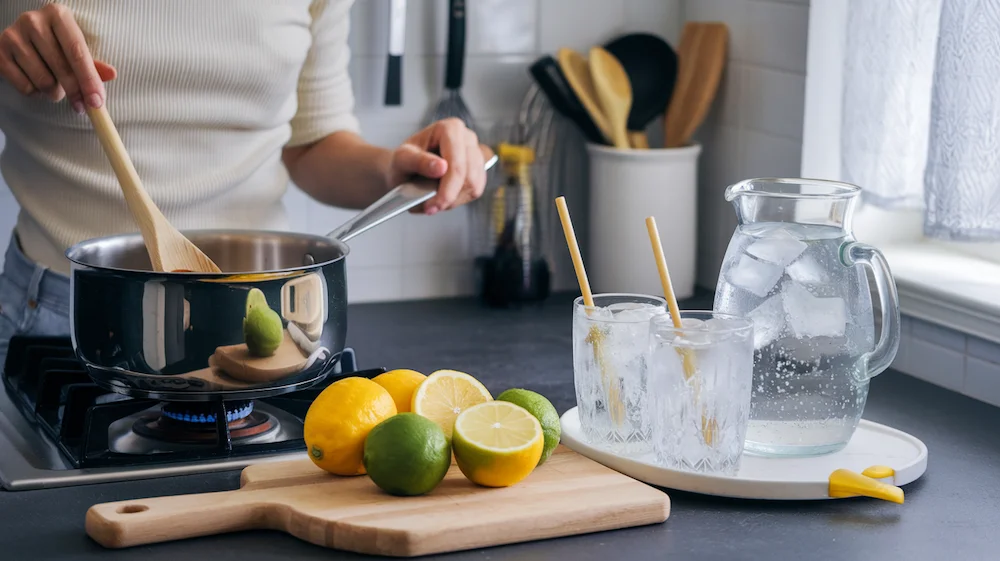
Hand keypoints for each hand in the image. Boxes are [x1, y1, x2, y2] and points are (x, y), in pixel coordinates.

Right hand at [0, 4, 116, 111]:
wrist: (20, 41)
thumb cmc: (55, 45)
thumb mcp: (75, 48)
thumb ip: (92, 64)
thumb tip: (112, 74)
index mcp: (57, 15)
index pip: (77, 52)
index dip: (89, 80)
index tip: (97, 102)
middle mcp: (33, 21)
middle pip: (61, 68)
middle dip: (75, 92)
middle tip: (81, 105)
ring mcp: (13, 36)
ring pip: (44, 81)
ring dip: (54, 92)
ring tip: (54, 85)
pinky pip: (25, 87)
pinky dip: (36, 93)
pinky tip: (36, 82)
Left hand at [388, 118, 485, 214]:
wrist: (406, 168)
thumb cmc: (404, 161)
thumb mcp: (402, 159)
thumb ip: (419, 161)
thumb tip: (441, 167)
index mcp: (450, 129)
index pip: (457, 164)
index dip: (447, 189)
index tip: (432, 205)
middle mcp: (467, 138)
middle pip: (469, 177)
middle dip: (449, 197)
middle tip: (429, 208)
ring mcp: (476, 154)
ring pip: (474, 186)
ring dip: (453, 200)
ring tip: (433, 202)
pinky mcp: (478, 170)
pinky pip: (475, 190)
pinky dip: (458, 199)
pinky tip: (442, 198)